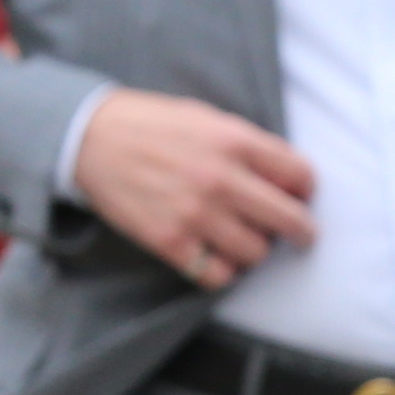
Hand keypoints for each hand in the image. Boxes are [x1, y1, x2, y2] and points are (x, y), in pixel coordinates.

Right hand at [67, 91, 317, 288]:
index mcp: (236, 142)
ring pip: (257, 253)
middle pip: (292, 221)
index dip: (306, 189)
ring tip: (242, 238)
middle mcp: (222, 179)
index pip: (301, 176)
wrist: (88, 137)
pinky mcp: (169, 241)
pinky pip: (218, 275)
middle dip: (301, 231)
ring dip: (255, 249)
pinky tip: (216, 256)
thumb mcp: (207, 119)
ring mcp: (196, 213)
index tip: (300, 196)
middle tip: (299, 235)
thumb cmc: (152, 126)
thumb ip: (249, 146)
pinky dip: (223, 271)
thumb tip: (289, 178)